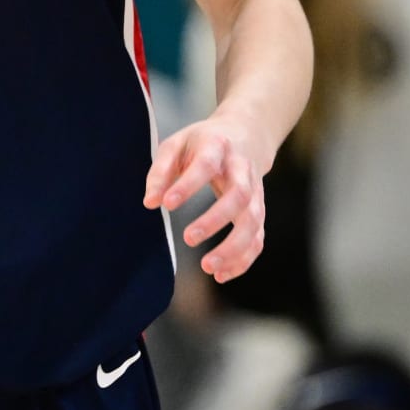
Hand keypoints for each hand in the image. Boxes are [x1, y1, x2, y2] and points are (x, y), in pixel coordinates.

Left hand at [143, 115, 268, 283]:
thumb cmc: (202, 142)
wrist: (246, 134)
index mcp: (217, 147)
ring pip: (253, 222)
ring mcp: (255, 192)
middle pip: (238, 196)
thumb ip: (161, 171)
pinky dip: (243, 259)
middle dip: (215, 220)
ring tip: (208, 267)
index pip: (205, 165)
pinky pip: (257, 238)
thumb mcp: (177, 144)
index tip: (168, 205)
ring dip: (234, 247)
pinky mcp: (259, 211)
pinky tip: (221, 274)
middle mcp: (242, 170)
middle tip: (188, 238)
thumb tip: (150, 202)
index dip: (188, 185)